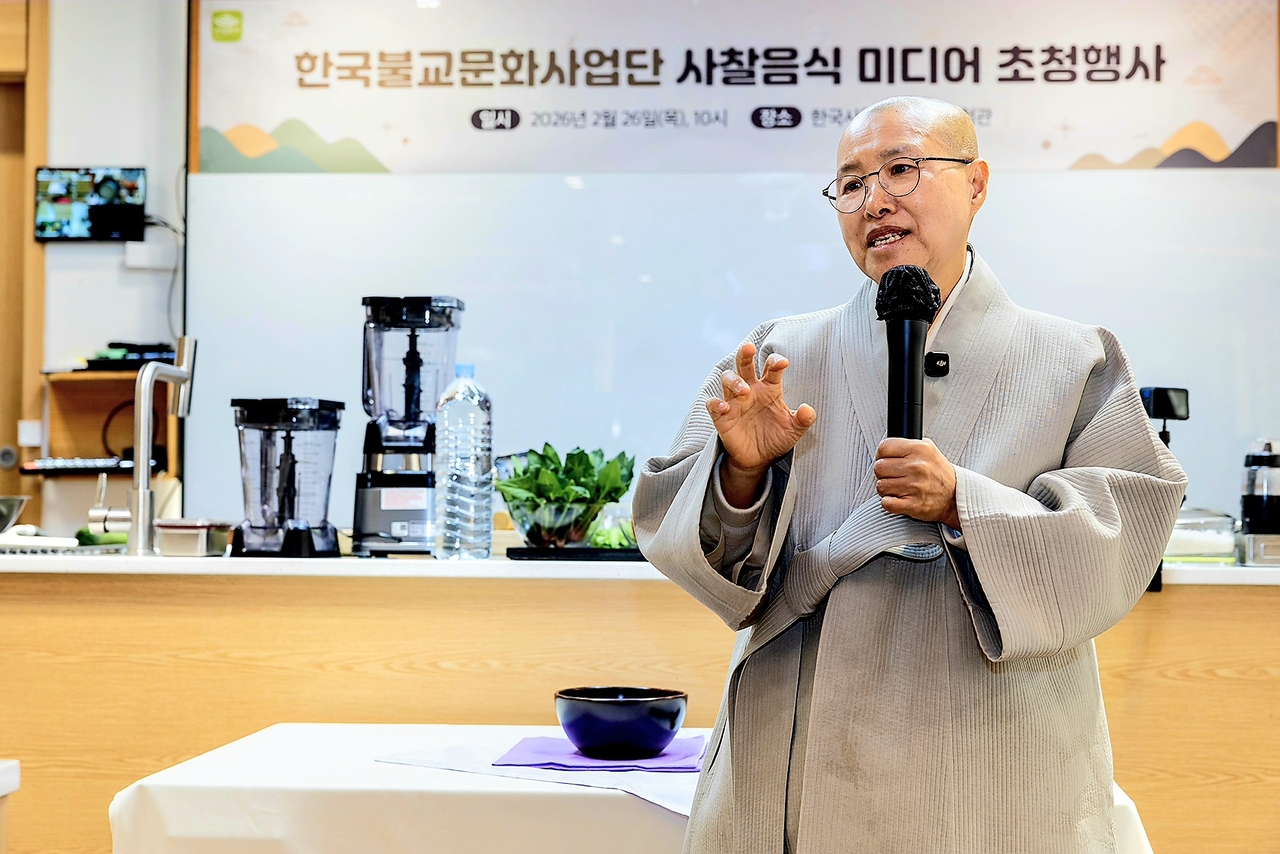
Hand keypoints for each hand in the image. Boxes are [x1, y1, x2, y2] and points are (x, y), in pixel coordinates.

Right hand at [707, 343, 816, 506]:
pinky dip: (716, 403)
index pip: (771, 367)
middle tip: (749, 348)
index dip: (775, 361)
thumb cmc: (777, 437)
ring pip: (728, 379)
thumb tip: (808, 409)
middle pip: (744, 364)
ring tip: (744, 390)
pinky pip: (713, 404)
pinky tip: (724, 407)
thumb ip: (804, 419)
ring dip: (734, 380)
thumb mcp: (794, 430)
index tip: (783, 363)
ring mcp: (735, 401)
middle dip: (745, 354)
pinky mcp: (722, 417)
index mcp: (770, 387)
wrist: (760, 459)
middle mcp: (751, 389)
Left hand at [873, 438, 960, 529]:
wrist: (956, 497)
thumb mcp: (929, 450)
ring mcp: (914, 486)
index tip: (886, 460)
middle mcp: (917, 466)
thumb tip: (887, 446)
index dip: (881, 455)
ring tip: (898, 488)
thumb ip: (908, 445)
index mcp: (919, 449)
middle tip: (893, 476)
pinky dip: (889, 503)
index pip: (884, 448)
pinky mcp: (913, 504)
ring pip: (881, 486)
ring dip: (886, 489)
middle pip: (879, 467)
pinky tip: (898, 499)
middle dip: (883, 473)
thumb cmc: (940, 474)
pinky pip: (886, 503)